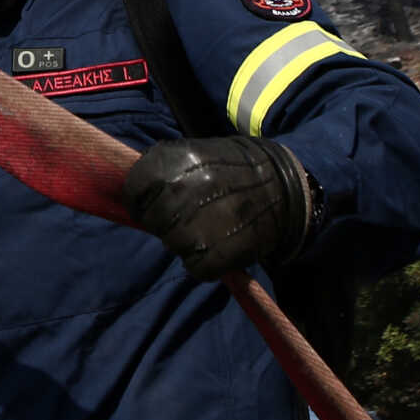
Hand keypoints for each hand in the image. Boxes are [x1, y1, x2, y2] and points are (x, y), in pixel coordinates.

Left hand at [121, 136, 316, 281]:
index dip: (141, 199)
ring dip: (185, 241)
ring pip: (171, 244)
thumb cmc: (235, 168)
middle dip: (164, 221)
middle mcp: (183, 192)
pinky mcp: (216, 255)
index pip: (134, 191)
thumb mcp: (197, 152)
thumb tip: (135, 191)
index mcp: (175, 162)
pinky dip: (204, 263)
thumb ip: (165, 168)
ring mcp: (198, 226)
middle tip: (187, 217)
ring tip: (209, 228)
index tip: (151, 202)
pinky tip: (219, 247)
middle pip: (151, 221)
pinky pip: (195, 268)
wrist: (285, 186)